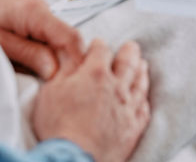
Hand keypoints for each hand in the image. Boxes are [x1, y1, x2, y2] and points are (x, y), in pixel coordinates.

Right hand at [33, 39, 149, 161]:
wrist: (74, 159)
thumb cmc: (59, 127)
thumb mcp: (51, 91)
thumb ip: (65, 69)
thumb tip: (69, 51)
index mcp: (95, 74)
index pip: (102, 50)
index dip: (99, 45)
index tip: (97, 44)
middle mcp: (116, 88)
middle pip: (127, 63)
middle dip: (129, 52)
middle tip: (131, 46)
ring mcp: (127, 109)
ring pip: (140, 84)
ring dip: (141, 72)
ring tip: (143, 65)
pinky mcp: (132, 130)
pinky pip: (144, 110)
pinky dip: (144, 101)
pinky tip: (143, 99)